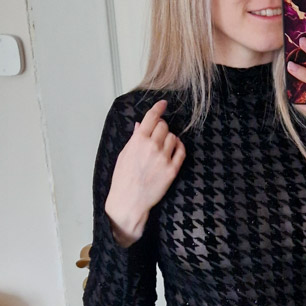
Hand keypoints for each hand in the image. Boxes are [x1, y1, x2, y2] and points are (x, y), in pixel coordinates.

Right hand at [104, 98, 185, 245]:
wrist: (129, 201)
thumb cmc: (123, 179)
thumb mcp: (124, 155)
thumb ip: (134, 138)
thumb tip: (141, 125)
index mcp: (138, 141)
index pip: (151, 117)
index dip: (158, 108)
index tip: (163, 104)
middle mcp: (152, 147)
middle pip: (164, 126)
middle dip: (161, 127)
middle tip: (157, 134)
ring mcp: (163, 159)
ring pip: (173, 137)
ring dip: (169, 138)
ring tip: (163, 146)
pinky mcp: (172, 170)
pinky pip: (181, 151)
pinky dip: (179, 147)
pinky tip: (174, 149)